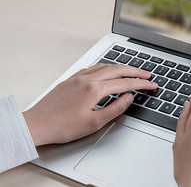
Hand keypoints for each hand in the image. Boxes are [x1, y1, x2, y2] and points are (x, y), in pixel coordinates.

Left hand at [23, 63, 156, 145]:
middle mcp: (87, 79)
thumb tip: (129, 98)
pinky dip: (106, 67)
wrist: (36, 125)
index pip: (125, 83)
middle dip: (135, 71)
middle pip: (117, 69)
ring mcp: (77, 77)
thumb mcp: (94, 123)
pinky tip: (107, 71)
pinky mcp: (70, 80)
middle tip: (147, 74)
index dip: (142, 84)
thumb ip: (115, 109)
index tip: (152, 85)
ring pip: (105, 66)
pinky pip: (93, 67)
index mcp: (94, 89)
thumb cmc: (61, 126)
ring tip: (131, 71)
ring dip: (121, 67)